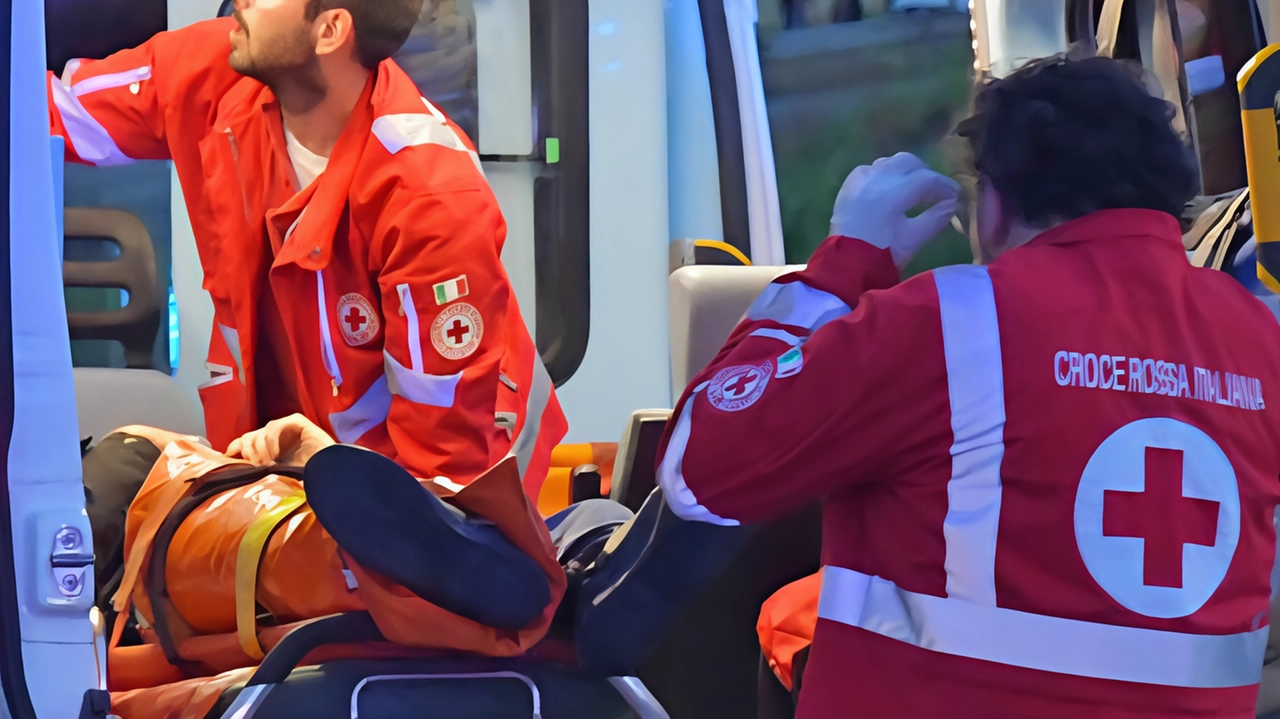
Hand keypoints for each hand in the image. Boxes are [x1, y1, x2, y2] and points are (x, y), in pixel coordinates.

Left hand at [226, 414, 335, 466]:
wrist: (330, 473)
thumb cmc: (307, 479)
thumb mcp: (275, 477)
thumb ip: (258, 470)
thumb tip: (235, 468)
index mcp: (270, 449)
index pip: (245, 442)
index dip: (234, 448)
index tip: (227, 458)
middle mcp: (276, 437)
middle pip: (249, 436)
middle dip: (248, 451)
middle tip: (256, 466)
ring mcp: (287, 428)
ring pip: (260, 432)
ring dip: (260, 449)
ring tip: (268, 465)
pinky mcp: (297, 422)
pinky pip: (275, 426)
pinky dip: (271, 440)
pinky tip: (275, 456)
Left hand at [830, 152, 961, 269]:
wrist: (845, 265)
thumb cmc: (881, 254)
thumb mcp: (913, 239)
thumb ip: (935, 218)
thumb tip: (952, 203)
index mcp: (893, 192)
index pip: (926, 179)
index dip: (945, 186)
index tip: (955, 196)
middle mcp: (876, 178)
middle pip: (908, 162)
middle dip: (925, 173)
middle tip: (936, 190)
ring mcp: (860, 179)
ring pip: (889, 162)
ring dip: (905, 171)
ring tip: (914, 189)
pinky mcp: (849, 185)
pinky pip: (871, 169)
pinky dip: (885, 174)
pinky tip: (889, 189)